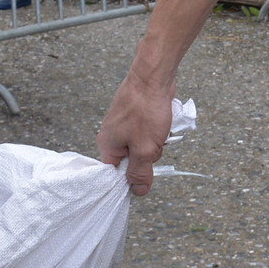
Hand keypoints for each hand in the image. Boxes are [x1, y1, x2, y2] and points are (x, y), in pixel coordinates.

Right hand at [96, 66, 173, 195]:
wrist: (152, 76)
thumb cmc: (146, 109)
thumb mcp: (145, 149)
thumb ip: (140, 172)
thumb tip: (137, 191)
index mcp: (107, 147)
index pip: (115, 176)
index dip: (132, 178)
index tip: (145, 174)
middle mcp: (111, 137)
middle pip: (131, 161)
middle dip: (147, 157)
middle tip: (153, 144)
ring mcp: (122, 125)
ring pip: (142, 147)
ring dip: (154, 143)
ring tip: (158, 130)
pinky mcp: (134, 117)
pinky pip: (146, 133)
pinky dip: (156, 131)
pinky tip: (161, 121)